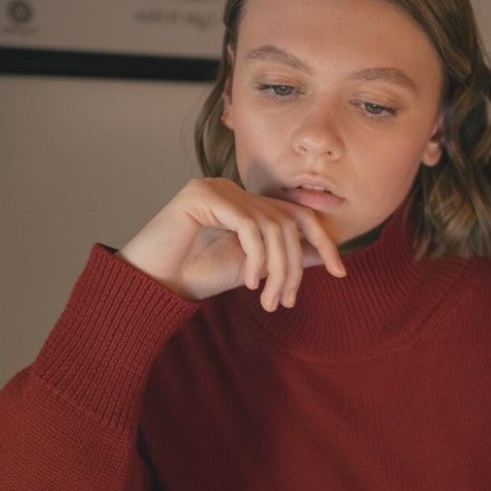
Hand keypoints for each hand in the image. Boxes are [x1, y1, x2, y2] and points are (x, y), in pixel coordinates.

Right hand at [117, 177, 346, 309]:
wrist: (150, 284)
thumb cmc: (195, 277)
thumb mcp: (251, 270)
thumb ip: (283, 258)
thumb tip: (324, 254)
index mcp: (245, 204)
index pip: (296, 214)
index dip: (323, 240)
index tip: (339, 272)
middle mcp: (233, 190)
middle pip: (287, 223)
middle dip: (294, 267)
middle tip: (285, 303)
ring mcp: (217, 188)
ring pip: (272, 226)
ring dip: (278, 270)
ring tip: (268, 301)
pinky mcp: (201, 194)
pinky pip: (249, 225)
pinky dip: (257, 257)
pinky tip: (249, 281)